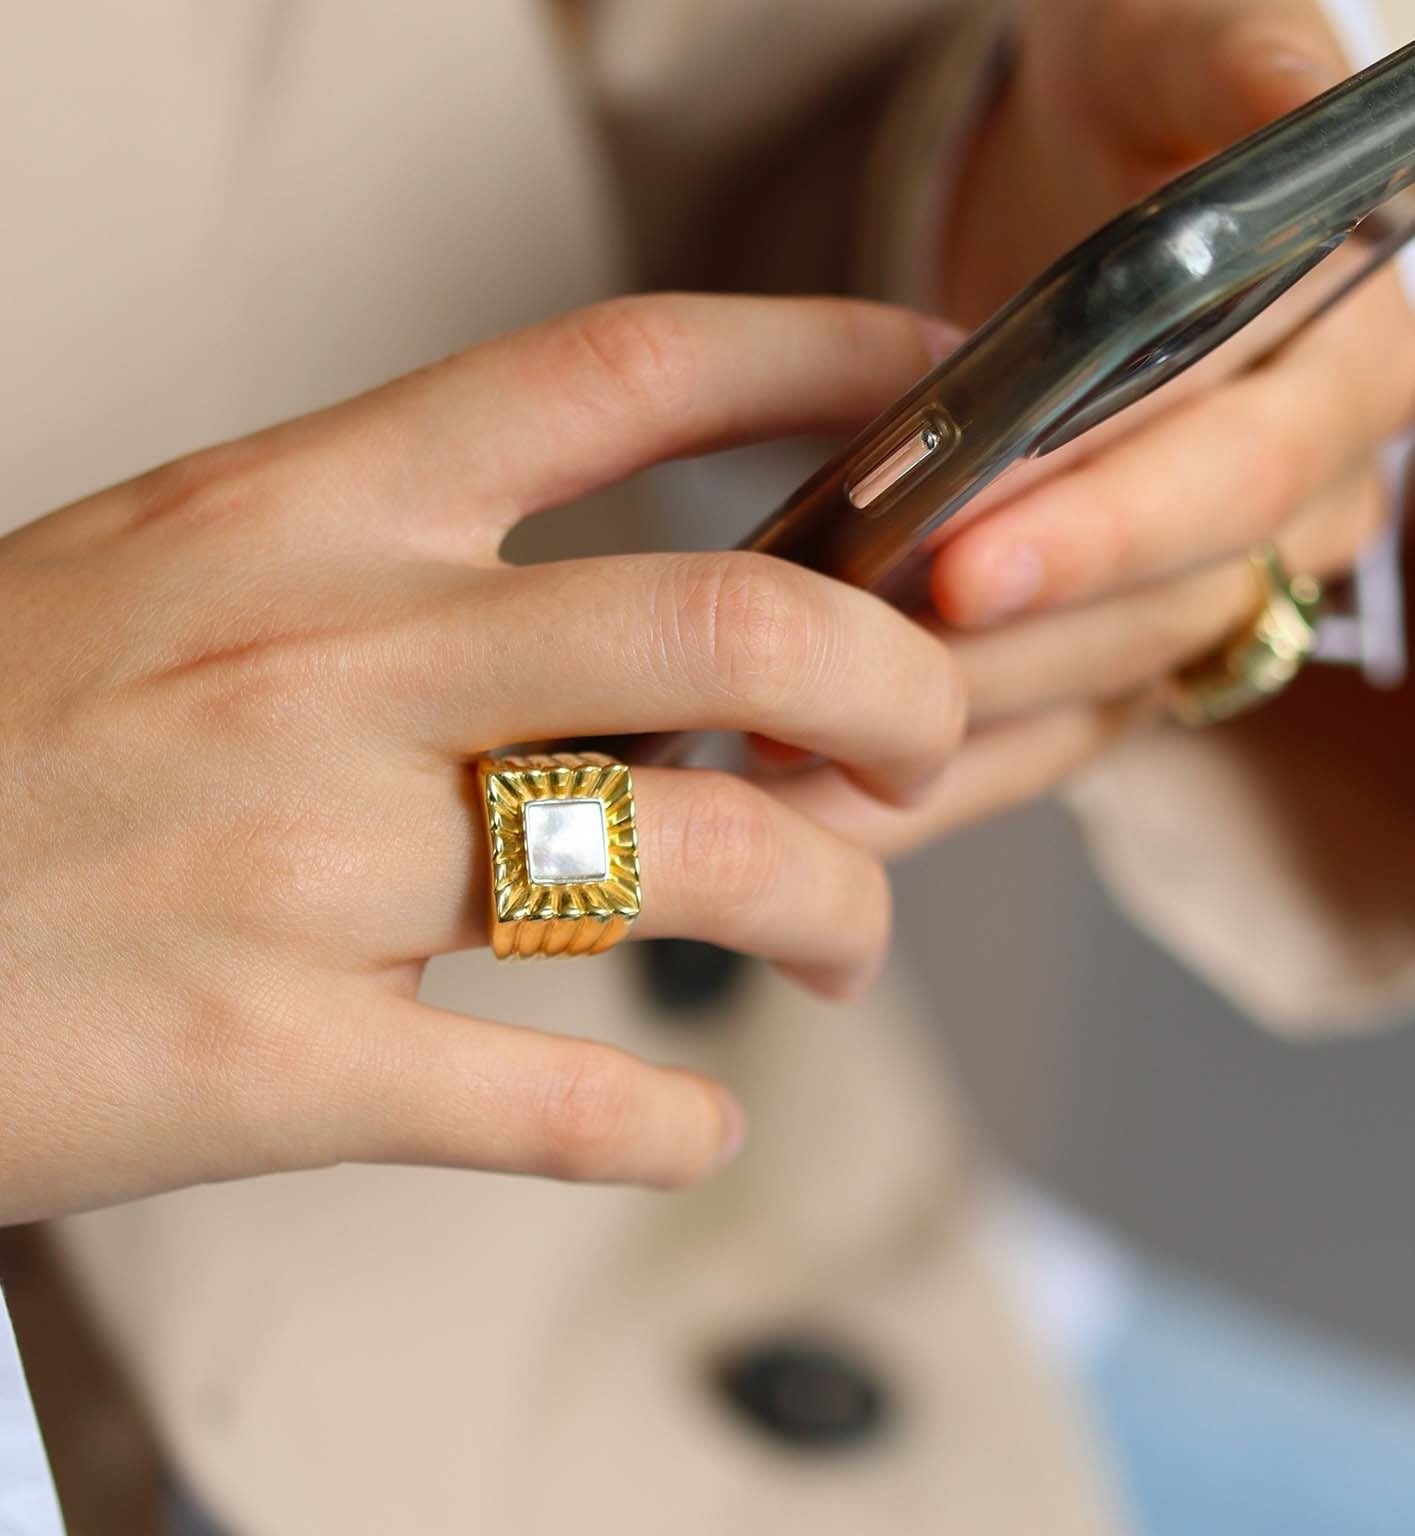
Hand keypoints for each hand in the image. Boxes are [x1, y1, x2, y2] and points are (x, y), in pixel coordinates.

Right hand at [0, 294, 972, 1219]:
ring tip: (842, 942)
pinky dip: (669, 1123)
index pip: (614, 373)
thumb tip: (602, 628)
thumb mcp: (160, 581)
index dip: (816, 360)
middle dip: (894, 680)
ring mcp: (299, 862)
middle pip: (726, 615)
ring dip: (833, 904)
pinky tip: (695, 1121)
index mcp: (294, 512)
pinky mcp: (265, 1059)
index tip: (938, 394)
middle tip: (922, 751)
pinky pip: (551, 1098)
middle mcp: (322, 658)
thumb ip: (370, 584)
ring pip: (689, 853)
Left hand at [756, 2, 1413, 862]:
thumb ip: (1239, 59)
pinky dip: (934, 784)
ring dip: (955, 728)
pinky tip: (821, 800)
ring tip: (800, 736)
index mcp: (1350, 361)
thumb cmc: (1138, 98)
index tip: (968, 552)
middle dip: (1005, 645)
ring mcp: (1214, 591)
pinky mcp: (1127, 656)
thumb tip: (1294, 97)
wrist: (1104, 184)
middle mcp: (1306, 500)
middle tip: (855, 662)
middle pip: (1168, 608)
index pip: (1245, 469)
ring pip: (1104, 694)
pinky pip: (1046, 748)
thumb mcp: (1177, 42)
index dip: (1110, 523)